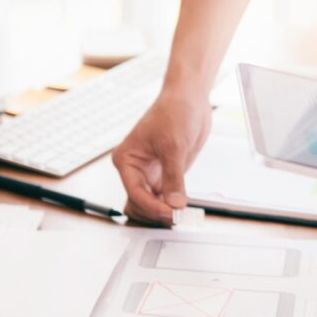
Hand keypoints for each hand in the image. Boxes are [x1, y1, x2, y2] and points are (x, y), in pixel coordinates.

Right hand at [112, 88, 211, 224]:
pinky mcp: (165, 175)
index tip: (171, 213)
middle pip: (138, 204)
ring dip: (161, 213)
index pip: (135, 193)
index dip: (153, 207)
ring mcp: (150, 173)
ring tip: (180, 216)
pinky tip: (182, 210)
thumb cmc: (174, 112)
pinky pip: (163, 198)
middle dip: (154, 213)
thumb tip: (175, 204)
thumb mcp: (174, 146)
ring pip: (149, 205)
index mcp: (127, 159)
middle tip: (175, 217)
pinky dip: (171, 206)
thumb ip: (174, 178)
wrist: (189, 99)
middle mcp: (135, 169)